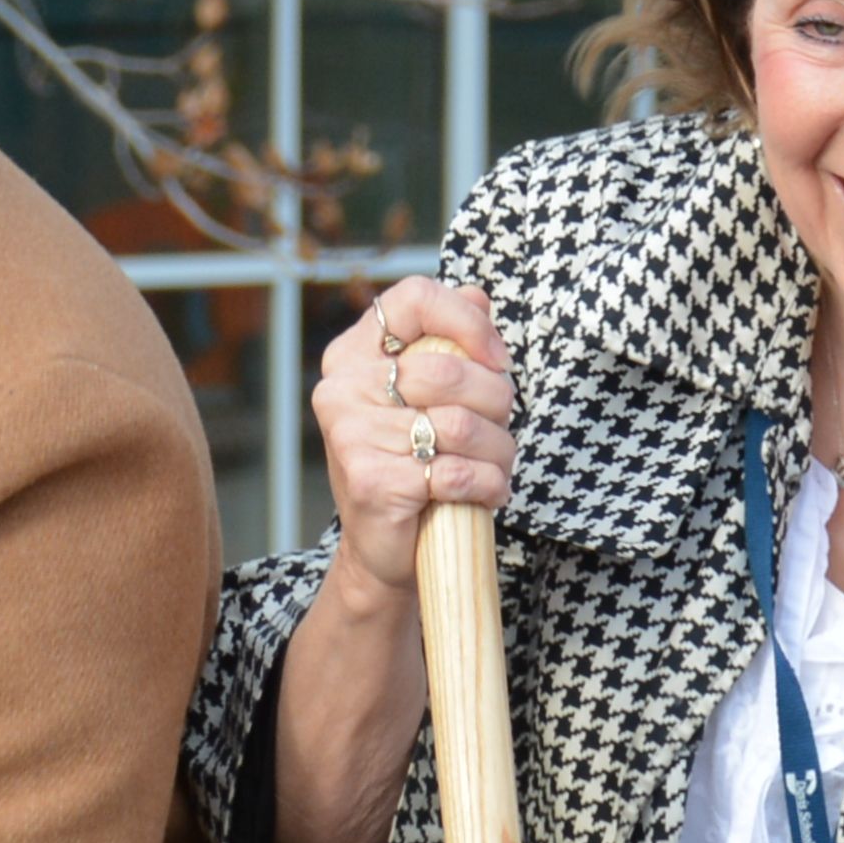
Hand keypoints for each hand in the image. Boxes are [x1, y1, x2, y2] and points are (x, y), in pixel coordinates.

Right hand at [309, 273, 516, 574]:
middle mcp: (341, 389)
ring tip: (497, 466)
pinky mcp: (370, 481)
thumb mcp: (426, 397)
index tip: (497, 361)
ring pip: (459, 425)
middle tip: (501, 427)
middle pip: (447, 370)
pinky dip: (487, 484)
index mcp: (353, 354)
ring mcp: (350, 436)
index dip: (467, 322)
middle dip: (495, 401)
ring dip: (498, 451)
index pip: (414, 298)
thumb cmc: (411, 464)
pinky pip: (457, 471)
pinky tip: (487, 492)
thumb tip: (477, 294)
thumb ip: (448, 343)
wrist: (383, 547)